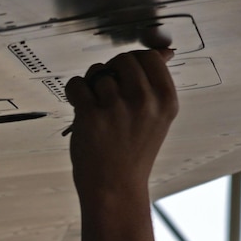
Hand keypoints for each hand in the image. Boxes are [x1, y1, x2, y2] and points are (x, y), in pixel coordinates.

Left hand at [66, 46, 178, 209]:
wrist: (115, 188)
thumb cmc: (133, 152)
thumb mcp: (158, 119)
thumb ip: (156, 84)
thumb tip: (163, 51)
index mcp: (165, 100)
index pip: (150, 57)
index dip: (134, 62)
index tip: (126, 78)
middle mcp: (144, 101)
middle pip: (123, 59)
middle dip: (112, 71)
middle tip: (108, 94)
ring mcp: (117, 108)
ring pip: (98, 72)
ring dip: (91, 85)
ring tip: (96, 107)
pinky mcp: (90, 115)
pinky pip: (77, 84)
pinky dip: (75, 93)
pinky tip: (82, 108)